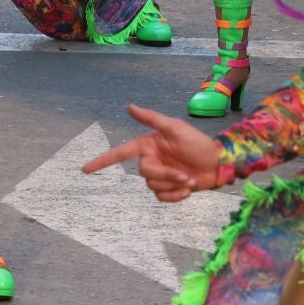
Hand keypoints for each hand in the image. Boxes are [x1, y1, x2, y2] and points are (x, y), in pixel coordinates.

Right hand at [81, 104, 224, 202]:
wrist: (219, 164)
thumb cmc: (198, 143)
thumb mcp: (176, 127)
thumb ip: (151, 118)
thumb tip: (128, 106)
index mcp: (148, 145)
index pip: (120, 153)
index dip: (102, 161)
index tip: (85, 169)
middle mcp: (150, 160)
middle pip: (145, 173)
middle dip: (166, 175)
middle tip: (186, 174)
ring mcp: (159, 176)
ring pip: (153, 187)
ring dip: (174, 185)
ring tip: (190, 180)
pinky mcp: (168, 189)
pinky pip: (162, 198)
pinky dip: (176, 196)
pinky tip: (188, 190)